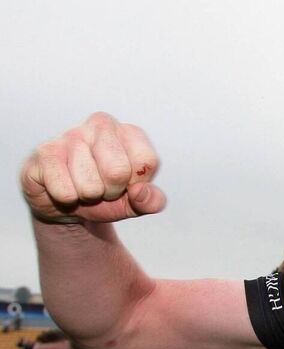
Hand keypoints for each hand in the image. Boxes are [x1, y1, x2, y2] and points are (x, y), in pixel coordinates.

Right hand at [21, 112, 165, 224]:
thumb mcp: (135, 202)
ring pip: (90, 186)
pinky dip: (67, 199)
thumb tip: (140, 192)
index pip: (147, 162)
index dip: (137, 184)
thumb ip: (152, 201)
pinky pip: (66, 192)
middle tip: (102, 187)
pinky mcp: (46, 151)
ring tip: (82, 186)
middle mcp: (102, 125)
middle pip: (118, 172)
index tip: (127, 184)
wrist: (65, 201)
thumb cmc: (104, 195)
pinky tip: (64, 185)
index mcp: (129, 133)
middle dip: (111, 192)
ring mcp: (72, 135)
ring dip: (87, 196)